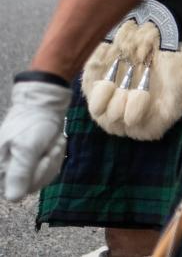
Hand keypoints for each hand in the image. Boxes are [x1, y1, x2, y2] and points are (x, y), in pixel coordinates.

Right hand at [0, 78, 70, 199]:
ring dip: (53, 159)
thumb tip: (14, 199)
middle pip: (31, 186)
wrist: (45, 103)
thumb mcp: (28, 147)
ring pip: (41, 178)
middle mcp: (5, 170)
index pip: (16, 192)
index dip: (36, 176)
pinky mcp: (30, 161)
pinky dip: (55, 157)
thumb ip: (20, 173)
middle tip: (52, 145)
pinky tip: (55, 144)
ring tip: (54, 142)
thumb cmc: (34, 122)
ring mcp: (18, 166)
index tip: (45, 157)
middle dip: (47, 165)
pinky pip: (46, 170)